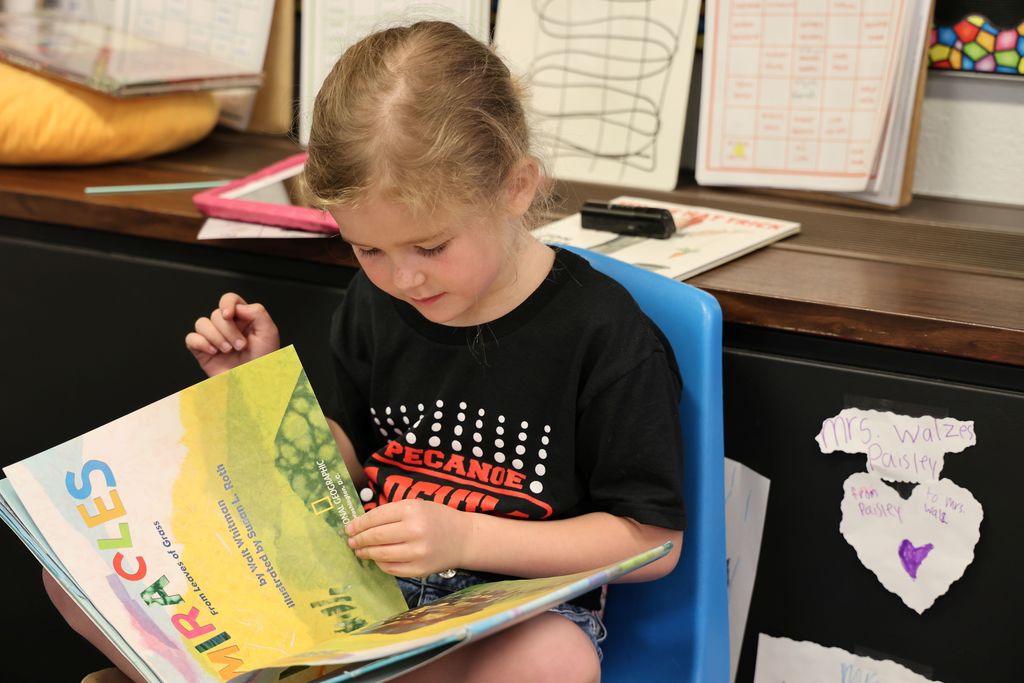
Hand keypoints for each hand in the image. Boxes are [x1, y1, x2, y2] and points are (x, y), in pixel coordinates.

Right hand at [185, 293, 279, 376]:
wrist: (254, 383)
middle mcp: (227, 326)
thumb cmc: (264, 361)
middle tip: (240, 345)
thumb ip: (257, 312)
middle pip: (215, 314)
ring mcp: (213, 338)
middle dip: (228, 330)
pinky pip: (191, 338)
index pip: (229, 300)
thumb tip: (237, 306)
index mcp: (243, 318)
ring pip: (201, 323)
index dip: (227, 303)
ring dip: (215, 337)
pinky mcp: (202, 351)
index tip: (230, 315)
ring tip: (228, 350)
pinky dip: (201, 343)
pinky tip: (213, 352)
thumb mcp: (269, 332)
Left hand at [346, 499, 472, 576]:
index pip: (376, 517)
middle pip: (375, 537)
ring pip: (381, 555)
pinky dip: (380, 564)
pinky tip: (378, 559)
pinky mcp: (419, 569)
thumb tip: (361, 524)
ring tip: (360, 551)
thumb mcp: (416, 506)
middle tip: (351, 541)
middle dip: (359, 540)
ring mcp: (417, 552)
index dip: (359, 524)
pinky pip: (391, 568)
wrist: (463, 538)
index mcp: (412, 510)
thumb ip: (391, 513)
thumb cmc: (436, 518)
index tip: (349, 528)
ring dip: (366, 553)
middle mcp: (414, 531)